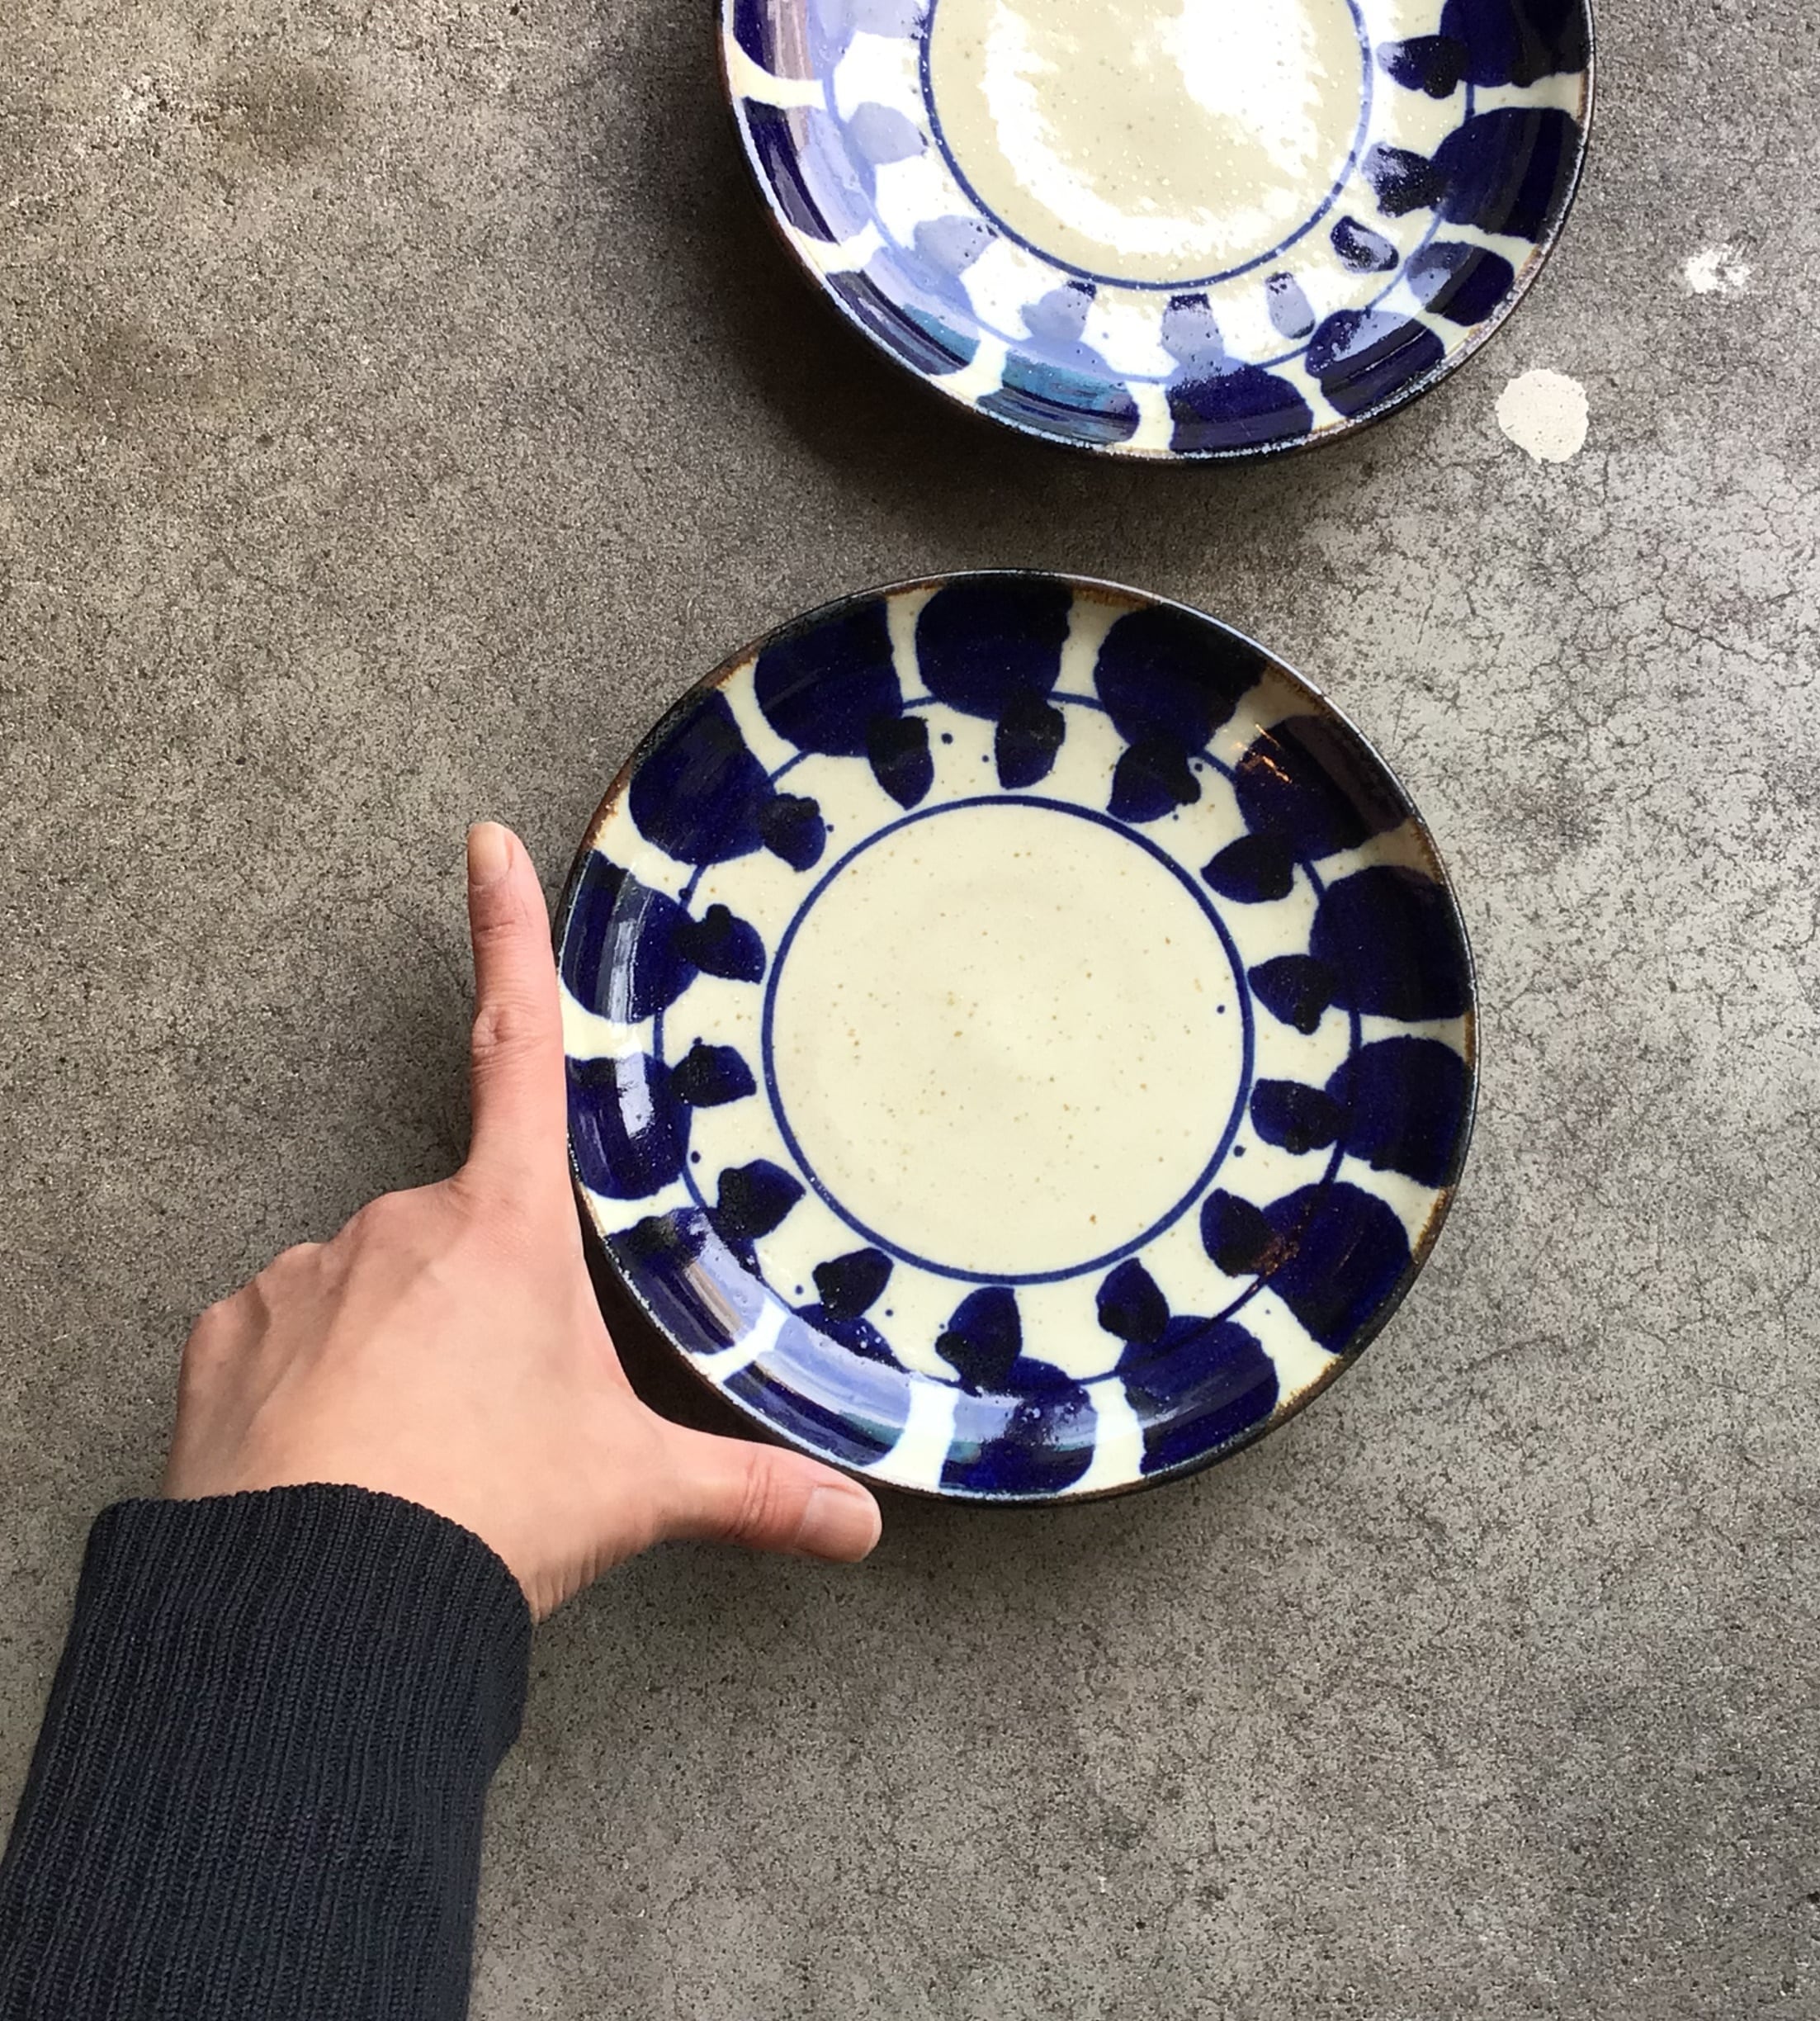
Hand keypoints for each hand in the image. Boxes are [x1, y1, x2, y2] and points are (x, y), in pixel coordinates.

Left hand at [165, 822, 881, 1618]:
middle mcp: (400, 1223)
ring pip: (374, 1288)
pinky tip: (338, 1460)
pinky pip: (287, 1336)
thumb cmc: (481, 1514)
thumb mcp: (631, 1490)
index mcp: (508, 1227)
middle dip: (484, 1307)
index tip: (486, 842)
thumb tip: (862, 1524)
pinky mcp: (229, 1338)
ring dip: (401, 1346)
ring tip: (420, 1458)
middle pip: (463, 1230)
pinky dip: (315, 1381)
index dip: (509, 936)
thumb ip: (752, 1491)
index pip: (521, 1050)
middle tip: (500, 1420)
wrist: (313, 1604)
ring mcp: (305, 1275)